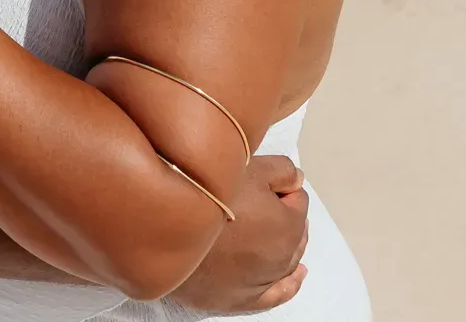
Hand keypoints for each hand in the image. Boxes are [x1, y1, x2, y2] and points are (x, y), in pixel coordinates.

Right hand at [170, 156, 309, 313]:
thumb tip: (299, 179)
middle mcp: (281, 257)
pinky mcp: (242, 299)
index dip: (282, 187)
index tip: (263, 181)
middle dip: (284, 216)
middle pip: (293, 232)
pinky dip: (289, 285)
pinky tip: (295, 275)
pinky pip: (276, 295)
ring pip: (287, 262)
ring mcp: (262, 281)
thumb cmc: (207, 195)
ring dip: (285, 245)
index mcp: (288, 225)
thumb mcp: (250, 167)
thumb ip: (283, 171)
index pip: (298, 200)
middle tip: (262, 200)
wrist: (166, 227)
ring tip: (275, 231)